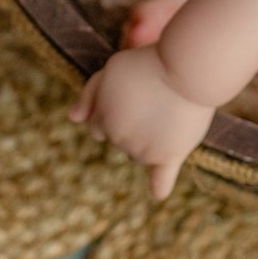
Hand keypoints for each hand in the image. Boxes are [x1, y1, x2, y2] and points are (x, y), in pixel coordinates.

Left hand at [68, 44, 214, 200]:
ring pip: (137, 156)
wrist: (185, 70)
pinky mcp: (171, 156)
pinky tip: (156, 193)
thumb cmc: (147, 64)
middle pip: (116, 140)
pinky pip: (161, 181)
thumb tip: (72, 117)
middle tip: (149, 99)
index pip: (95, 127)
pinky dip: (158, 187)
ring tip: (163, 116)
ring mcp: (145, 151)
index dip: (109, 110)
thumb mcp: (110, 69)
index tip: (127, 96)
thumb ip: (88, 94)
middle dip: (127, 124)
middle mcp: (120, 140)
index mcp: (102, 119)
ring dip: (144, 144)